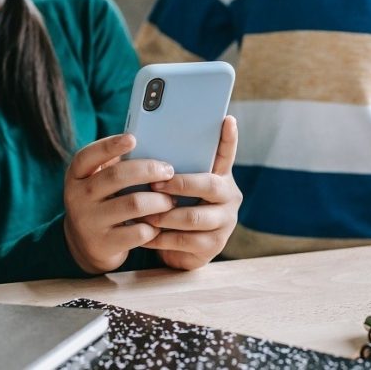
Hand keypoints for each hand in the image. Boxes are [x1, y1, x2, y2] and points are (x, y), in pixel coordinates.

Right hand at [63, 134, 175, 273]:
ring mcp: (89, 222)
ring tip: (171, 200)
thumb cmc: (102, 202)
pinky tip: (161, 223)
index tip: (133, 138)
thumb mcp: (99, 183)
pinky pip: (138, 232)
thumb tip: (154, 147)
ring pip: (134, 204)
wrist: (85, 244)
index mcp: (76, 175)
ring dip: (159, 200)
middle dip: (149, 170)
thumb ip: (116, 166)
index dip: (110, 145)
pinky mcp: (104, 244)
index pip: (88, 155)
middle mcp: (77, 197)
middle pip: (117, 176)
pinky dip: (155, 226)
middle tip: (169, 171)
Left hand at [143, 116, 241, 269]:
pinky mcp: (214, 246)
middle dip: (180, 184)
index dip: (228, 138)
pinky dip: (160, 237)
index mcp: (221, 177)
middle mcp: (229, 197)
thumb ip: (171, 170)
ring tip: (145, 213)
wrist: (178, 250)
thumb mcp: (175, 188)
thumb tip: (142, 147)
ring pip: (193, 217)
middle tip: (155, 185)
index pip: (226, 154)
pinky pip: (184, 240)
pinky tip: (145, 234)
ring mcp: (225, 223)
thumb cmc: (174, 209)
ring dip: (165, 215)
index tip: (227, 119)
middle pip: (210, 186)